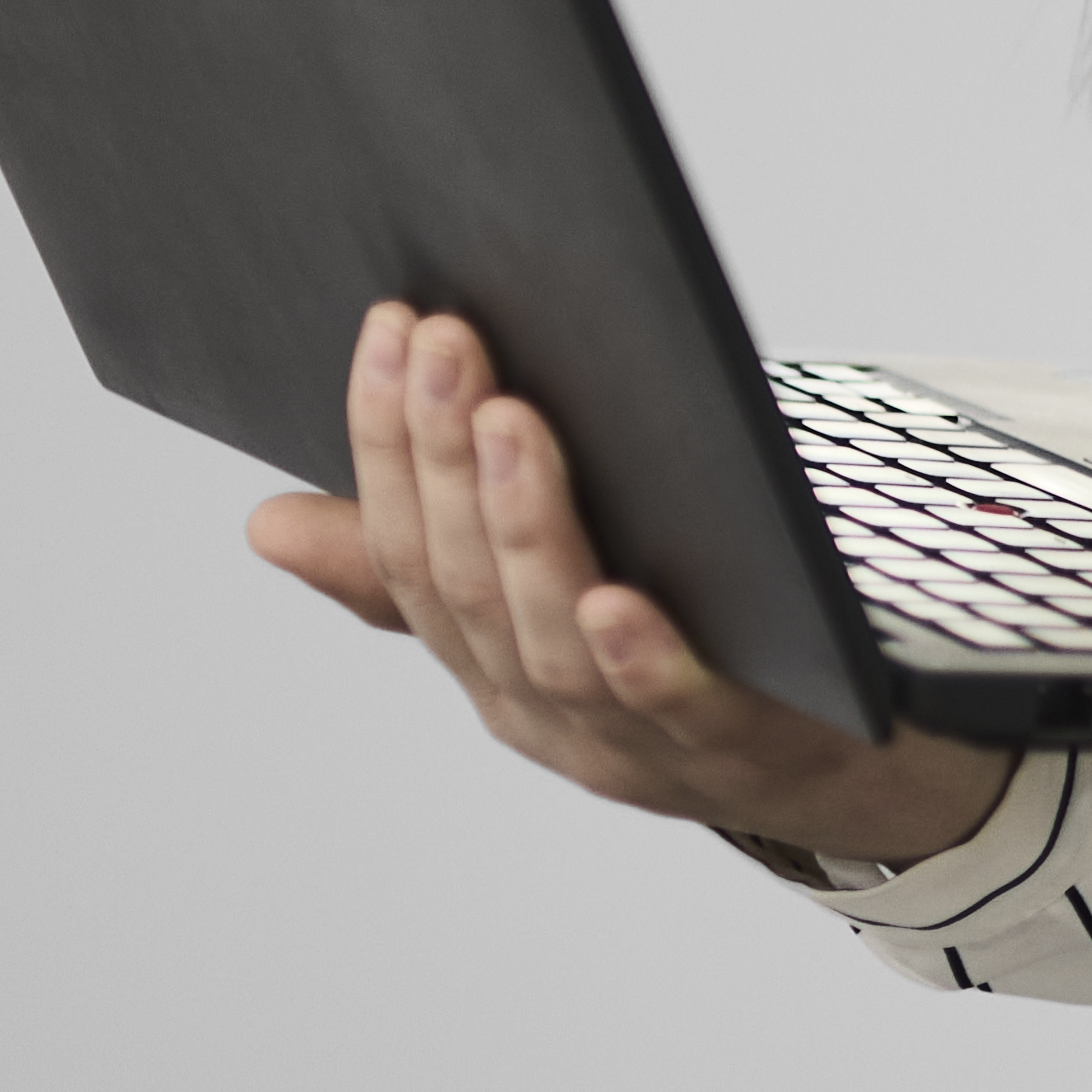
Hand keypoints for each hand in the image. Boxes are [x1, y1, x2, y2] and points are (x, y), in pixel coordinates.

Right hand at [245, 300, 1020, 867]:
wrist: (823, 765)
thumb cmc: (670, 655)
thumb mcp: (532, 608)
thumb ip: (416, 567)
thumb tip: (268, 522)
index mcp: (480, 662)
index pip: (404, 552)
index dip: (387, 443)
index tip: (392, 325)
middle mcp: (534, 708)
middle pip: (467, 586)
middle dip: (445, 458)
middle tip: (448, 340)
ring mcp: (626, 740)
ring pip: (550, 642)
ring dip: (525, 529)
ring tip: (512, 424)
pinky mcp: (727, 748)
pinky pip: (672, 708)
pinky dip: (637, 656)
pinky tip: (618, 599)